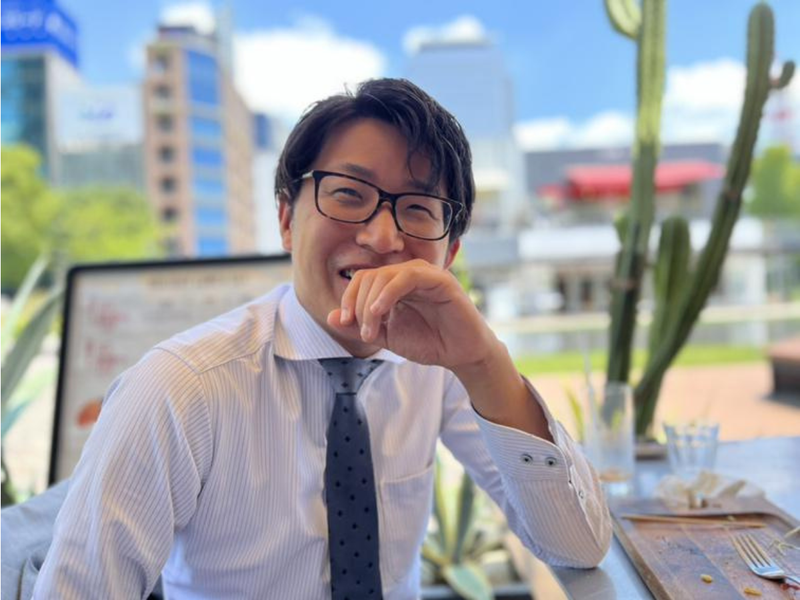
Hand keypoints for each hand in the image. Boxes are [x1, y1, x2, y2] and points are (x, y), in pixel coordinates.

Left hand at [326, 259, 497, 367]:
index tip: (344, 322)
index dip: (348, 299)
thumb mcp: (387, 337)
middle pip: (369, 276)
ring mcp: (424, 274)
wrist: (462, 354)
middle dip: (358, 306)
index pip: (362, 279)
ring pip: (384, 275)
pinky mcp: (440, 279)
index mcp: (394, 284)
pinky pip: (407, 277)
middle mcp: (407, 274)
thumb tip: (329, 317)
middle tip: (363, 334)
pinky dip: (388, 293)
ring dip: (370, 304)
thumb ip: (361, 326)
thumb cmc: (429, 342)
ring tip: (371, 331)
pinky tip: (380, 312)